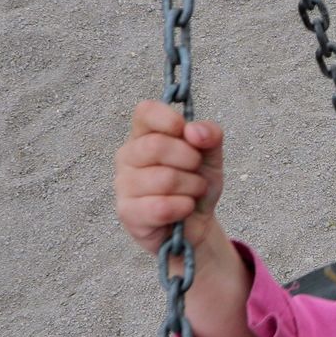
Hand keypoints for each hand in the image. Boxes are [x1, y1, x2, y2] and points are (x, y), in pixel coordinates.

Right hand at [114, 100, 225, 254]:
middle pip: (157, 146)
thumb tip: (194, 131)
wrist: (197, 224)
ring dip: (192, 187)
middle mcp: (127, 156)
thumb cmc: (196, 184)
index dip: (170, 119)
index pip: (145, 111)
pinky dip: (183, 208)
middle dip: (191, 160)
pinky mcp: (127, 212)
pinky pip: (160, 207)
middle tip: (196, 171)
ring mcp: (123, 185)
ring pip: (164, 178)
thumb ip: (210, 135)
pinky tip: (183, 209)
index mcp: (144, 135)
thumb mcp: (211, 156)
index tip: (189, 135)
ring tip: (192, 193)